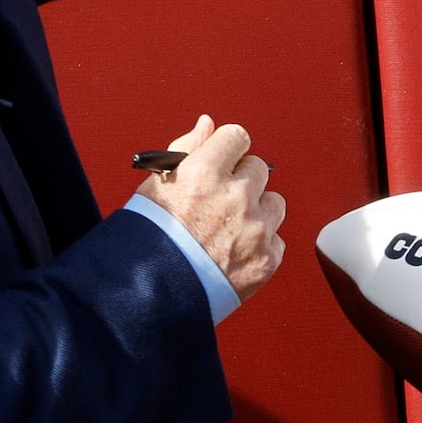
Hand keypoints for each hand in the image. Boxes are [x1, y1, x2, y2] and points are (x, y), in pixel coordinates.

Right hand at [137, 115, 285, 302]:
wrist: (148, 299)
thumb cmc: (145, 242)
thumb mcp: (154, 186)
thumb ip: (186, 148)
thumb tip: (207, 123)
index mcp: (204, 172)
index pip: (237, 137)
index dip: (227, 150)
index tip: (223, 161)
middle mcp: (235, 196)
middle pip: (257, 168)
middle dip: (241, 181)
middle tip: (219, 202)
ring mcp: (254, 229)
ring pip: (274, 202)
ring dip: (256, 211)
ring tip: (228, 231)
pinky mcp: (266, 260)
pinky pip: (276, 239)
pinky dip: (259, 246)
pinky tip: (233, 254)